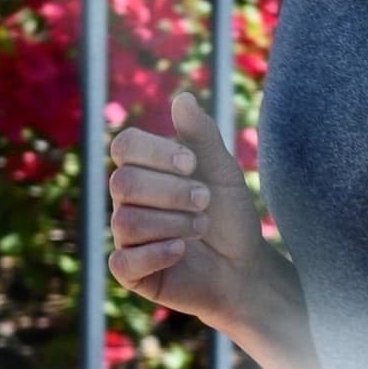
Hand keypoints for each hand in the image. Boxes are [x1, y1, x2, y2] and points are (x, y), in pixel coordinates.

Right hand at [108, 91, 264, 329]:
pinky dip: (156, 253)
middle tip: (205, 201)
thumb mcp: (223, 173)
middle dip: (172, 191)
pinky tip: (181, 250)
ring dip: (174, 223)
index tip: (192, 164)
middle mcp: (128, 201)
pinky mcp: (130, 271)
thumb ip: (202, 137)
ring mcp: (126, 237)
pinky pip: (123, 261)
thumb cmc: (230, 217)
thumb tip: (182, 97)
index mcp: (145, 170)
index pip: (125, 146)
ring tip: (201, 227)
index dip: (155, 151)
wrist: (244, 268)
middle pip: (123, 182)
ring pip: (126, 221)